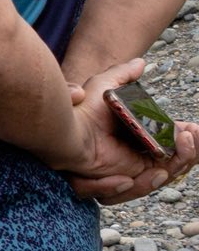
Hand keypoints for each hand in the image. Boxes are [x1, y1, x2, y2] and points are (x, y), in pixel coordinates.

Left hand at [62, 58, 198, 203]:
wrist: (65, 123)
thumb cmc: (82, 105)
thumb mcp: (106, 85)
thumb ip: (123, 75)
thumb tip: (140, 62)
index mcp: (141, 138)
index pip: (173, 144)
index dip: (187, 140)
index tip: (195, 128)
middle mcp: (137, 156)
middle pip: (175, 163)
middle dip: (189, 152)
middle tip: (192, 136)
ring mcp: (128, 170)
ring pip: (164, 176)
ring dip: (180, 161)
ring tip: (184, 143)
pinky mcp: (117, 181)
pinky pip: (139, 188)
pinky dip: (150, 182)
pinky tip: (158, 170)